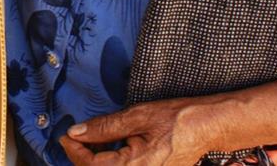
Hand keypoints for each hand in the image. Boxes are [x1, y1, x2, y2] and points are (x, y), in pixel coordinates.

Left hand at [58, 100, 207, 165]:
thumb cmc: (181, 119)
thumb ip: (105, 127)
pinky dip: (110, 162)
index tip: (65, 135)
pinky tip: (109, 147)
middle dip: (82, 158)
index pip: (91, 165)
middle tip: (74, 138)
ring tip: (90, 142)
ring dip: (95, 162)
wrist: (210, 127)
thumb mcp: (139, 116)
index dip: (74, 151)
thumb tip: (78, 132)